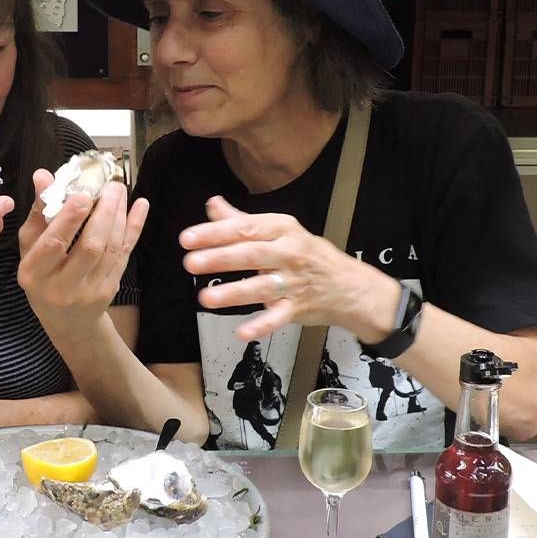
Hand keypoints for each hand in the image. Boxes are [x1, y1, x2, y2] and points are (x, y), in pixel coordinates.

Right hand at [17, 170, 147, 336]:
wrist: (67, 320)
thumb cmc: (42, 276)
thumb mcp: (30, 247)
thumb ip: (38, 211)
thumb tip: (43, 175)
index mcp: (34, 273)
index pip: (53, 244)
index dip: (69, 219)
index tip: (82, 194)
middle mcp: (62, 286)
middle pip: (89, 247)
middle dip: (102, 214)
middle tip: (109, 186)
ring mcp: (90, 290)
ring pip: (110, 249)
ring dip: (119, 216)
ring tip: (119, 190)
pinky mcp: (110, 289)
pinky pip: (124, 254)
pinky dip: (134, 228)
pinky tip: (140, 206)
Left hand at [180, 195, 398, 342]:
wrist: (349, 285)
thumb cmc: (307, 254)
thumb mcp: (280, 230)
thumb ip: (242, 220)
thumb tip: (212, 204)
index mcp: (281, 229)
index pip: (244, 228)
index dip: (214, 233)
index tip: (187, 238)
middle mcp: (289, 253)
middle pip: (251, 254)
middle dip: (220, 258)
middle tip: (190, 263)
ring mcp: (294, 282)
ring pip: (262, 287)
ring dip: (234, 293)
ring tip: (205, 299)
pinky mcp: (298, 308)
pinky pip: (278, 318)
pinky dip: (261, 326)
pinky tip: (242, 333)